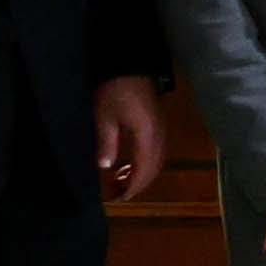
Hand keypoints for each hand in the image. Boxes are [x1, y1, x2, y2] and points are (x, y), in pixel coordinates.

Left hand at [89, 76, 163, 197]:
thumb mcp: (104, 118)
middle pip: (154, 168)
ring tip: (123, 182)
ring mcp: (162, 131)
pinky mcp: (159, 126)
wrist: (129, 66)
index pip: (143, 170)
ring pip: (158, 161)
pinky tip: (131, 164)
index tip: (119, 199)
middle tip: (120, 195)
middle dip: (139, 185)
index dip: (132, 187)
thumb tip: (105, 168)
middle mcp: (159, 137)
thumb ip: (106, 144)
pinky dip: (146, 164)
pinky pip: (157, 152)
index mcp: (146, 136)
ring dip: (143, 175)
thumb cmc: (114, 91)